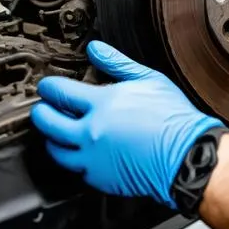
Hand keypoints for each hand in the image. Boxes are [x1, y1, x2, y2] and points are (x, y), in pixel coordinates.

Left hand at [30, 40, 222, 207]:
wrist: (187, 156)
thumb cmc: (173, 119)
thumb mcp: (148, 80)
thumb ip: (117, 63)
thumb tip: (95, 49)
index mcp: (102, 104)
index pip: (59, 92)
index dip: (48, 87)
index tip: (48, 87)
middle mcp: (91, 132)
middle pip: (48, 122)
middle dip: (41, 112)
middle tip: (42, 109)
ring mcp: (93, 158)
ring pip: (55, 150)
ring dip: (51, 139)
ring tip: (57, 134)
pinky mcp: (99, 178)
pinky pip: (76, 169)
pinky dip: (74, 159)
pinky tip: (82, 152)